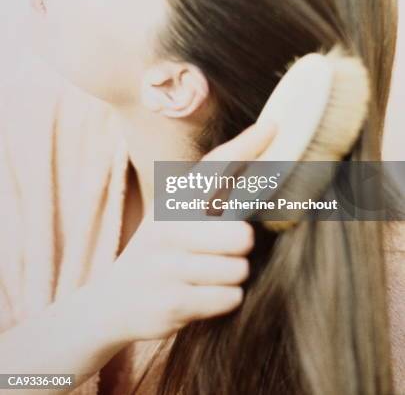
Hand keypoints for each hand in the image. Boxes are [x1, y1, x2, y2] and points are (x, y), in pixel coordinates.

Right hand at [105, 119, 277, 342]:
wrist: (114, 301)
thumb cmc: (159, 252)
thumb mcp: (170, 217)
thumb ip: (207, 196)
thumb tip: (254, 162)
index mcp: (172, 201)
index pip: (214, 167)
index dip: (246, 147)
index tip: (273, 127)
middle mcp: (167, 228)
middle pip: (241, 234)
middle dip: (241, 245)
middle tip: (224, 248)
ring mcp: (168, 267)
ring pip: (238, 270)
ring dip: (232, 275)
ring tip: (207, 274)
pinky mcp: (173, 303)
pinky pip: (230, 298)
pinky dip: (224, 299)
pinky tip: (202, 294)